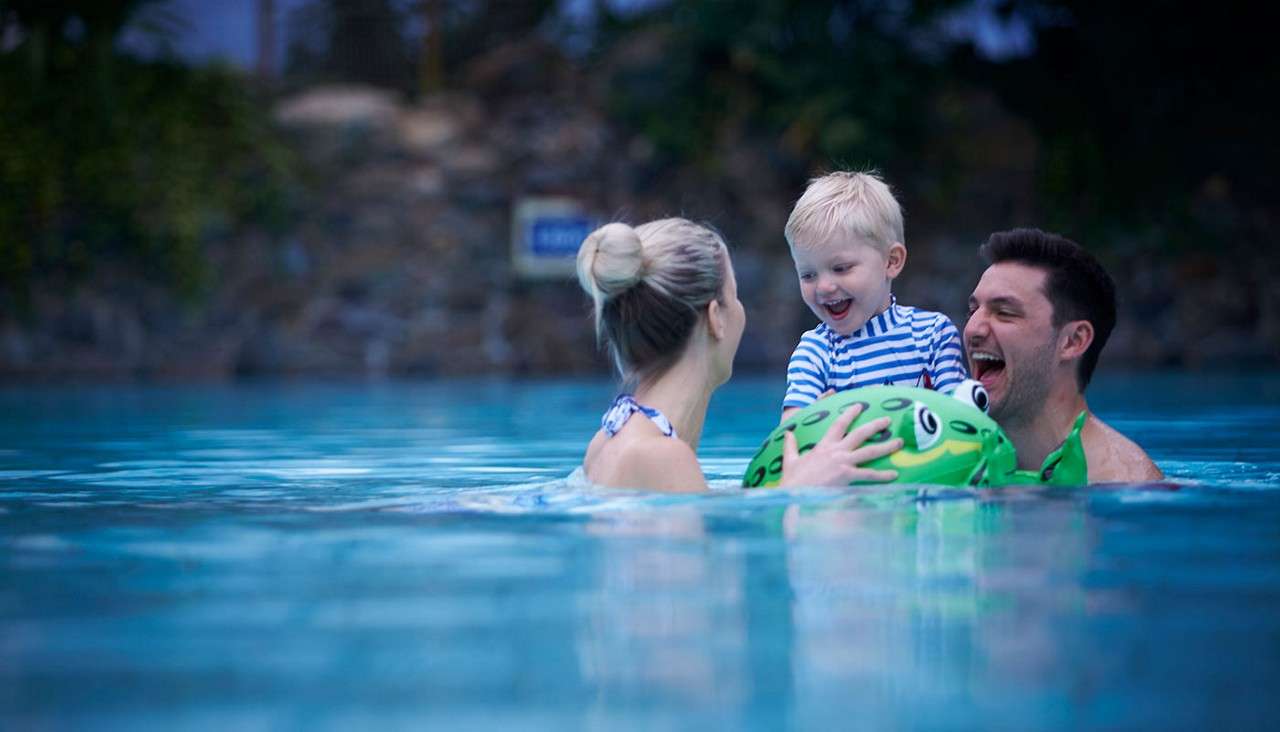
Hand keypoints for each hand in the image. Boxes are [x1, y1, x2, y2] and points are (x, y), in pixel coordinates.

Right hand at [778, 404, 902, 486]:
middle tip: (888, 420)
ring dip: (886, 446)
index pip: (839, 424)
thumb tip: (788, 433)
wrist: (795, 494)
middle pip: (860, 434)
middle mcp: (836, 451)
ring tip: (899, 442)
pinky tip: (894, 474)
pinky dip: (883, 475)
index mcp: (824, 445)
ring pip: (870, 451)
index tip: (859, 406)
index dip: (850, 414)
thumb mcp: (790, 460)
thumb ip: (791, 445)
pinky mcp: (847, 476)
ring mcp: (843, 463)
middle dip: (875, 425)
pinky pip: (869, 474)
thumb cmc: (793, 480)